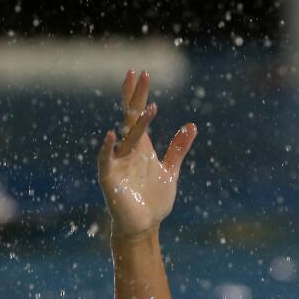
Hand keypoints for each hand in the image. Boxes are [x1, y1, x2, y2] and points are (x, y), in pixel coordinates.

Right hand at [96, 70, 196, 240]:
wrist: (144, 225)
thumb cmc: (154, 199)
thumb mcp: (171, 170)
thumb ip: (178, 149)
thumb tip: (192, 125)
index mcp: (141, 146)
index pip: (138, 114)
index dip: (140, 95)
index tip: (142, 73)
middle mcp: (128, 150)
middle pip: (130, 118)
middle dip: (135, 97)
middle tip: (138, 74)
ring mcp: (118, 162)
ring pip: (127, 137)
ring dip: (137, 124)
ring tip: (148, 109)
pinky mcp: (110, 178)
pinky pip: (106, 160)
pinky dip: (108, 149)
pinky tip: (111, 135)